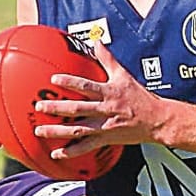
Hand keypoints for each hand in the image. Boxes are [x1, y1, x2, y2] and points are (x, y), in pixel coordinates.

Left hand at [33, 42, 162, 161]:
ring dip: (58, 132)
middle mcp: (105, 110)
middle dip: (57, 108)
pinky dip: (71, 152)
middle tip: (39, 107)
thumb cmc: (139, 96)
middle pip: (77, 109)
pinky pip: (86, 147)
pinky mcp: (105, 139)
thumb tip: (96, 41)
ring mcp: (104, 127)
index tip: (53, 79)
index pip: (86, 86)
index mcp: (108, 93)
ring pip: (78, 130)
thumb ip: (107, 59)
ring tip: (39, 131)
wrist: (156, 120)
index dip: (70, 82)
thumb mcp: (124, 75)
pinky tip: (56, 154)